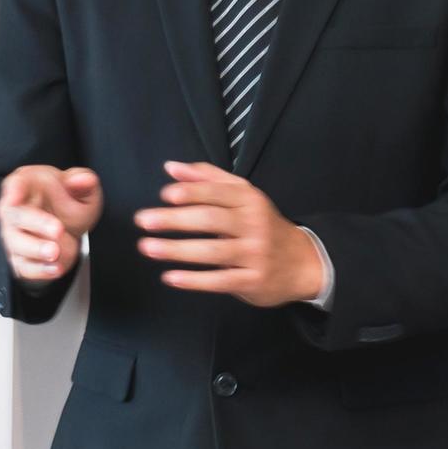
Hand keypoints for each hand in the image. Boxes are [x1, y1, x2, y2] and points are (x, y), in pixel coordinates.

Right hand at [0, 166, 101, 283]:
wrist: (65, 227)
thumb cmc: (67, 201)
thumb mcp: (82, 189)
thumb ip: (84, 181)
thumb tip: (83, 180)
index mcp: (27, 184)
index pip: (16, 184)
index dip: (14, 190)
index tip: (14, 197)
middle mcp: (14, 210)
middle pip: (16, 216)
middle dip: (36, 223)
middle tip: (57, 229)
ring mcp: (14, 235)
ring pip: (17, 244)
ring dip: (36, 249)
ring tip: (55, 252)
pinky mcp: (20, 258)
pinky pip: (25, 267)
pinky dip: (40, 269)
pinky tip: (56, 268)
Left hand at [131, 161, 326, 307]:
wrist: (304, 262)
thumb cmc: (263, 226)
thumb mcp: (244, 196)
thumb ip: (208, 179)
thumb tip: (172, 167)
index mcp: (249, 200)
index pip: (216, 192)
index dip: (190, 192)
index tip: (164, 195)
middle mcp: (254, 225)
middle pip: (210, 220)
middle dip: (174, 220)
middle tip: (144, 221)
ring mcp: (254, 254)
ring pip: (212, 251)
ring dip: (177, 250)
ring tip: (147, 247)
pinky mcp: (253, 280)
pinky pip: (220, 280)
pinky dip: (194, 280)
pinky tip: (170, 277)